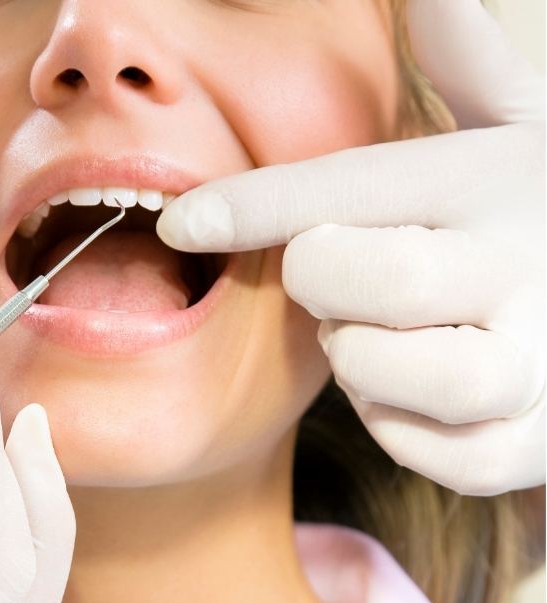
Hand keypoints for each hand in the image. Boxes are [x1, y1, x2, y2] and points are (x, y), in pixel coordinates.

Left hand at [157, 0, 544, 494]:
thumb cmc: (538, 222)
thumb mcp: (518, 135)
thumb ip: (467, 65)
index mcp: (500, 176)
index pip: (347, 186)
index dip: (251, 206)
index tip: (180, 222)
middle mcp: (525, 264)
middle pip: (350, 276)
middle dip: (319, 278)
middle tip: (343, 273)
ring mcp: (537, 364)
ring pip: (383, 366)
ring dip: (359, 356)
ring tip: (389, 332)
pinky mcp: (532, 446)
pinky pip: (420, 448)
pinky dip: (397, 422)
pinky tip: (418, 388)